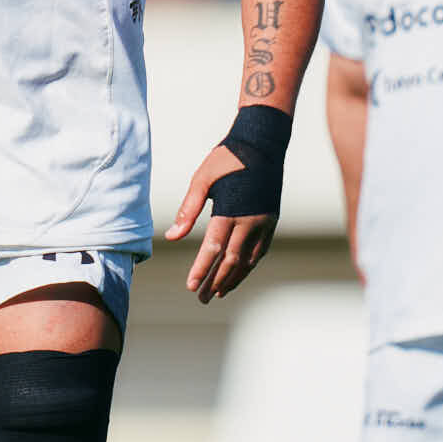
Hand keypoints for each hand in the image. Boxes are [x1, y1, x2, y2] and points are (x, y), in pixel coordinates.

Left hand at [163, 144, 275, 303]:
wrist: (263, 143)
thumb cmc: (227, 159)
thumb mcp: (202, 180)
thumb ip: (188, 210)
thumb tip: (171, 237)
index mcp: (231, 211)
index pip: (214, 249)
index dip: (202, 270)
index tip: (191, 286)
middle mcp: (251, 221)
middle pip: (232, 261)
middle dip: (216, 281)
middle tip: (202, 298)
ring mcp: (265, 223)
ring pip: (249, 260)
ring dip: (234, 278)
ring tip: (219, 291)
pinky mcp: (271, 220)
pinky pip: (260, 251)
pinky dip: (249, 265)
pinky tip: (239, 273)